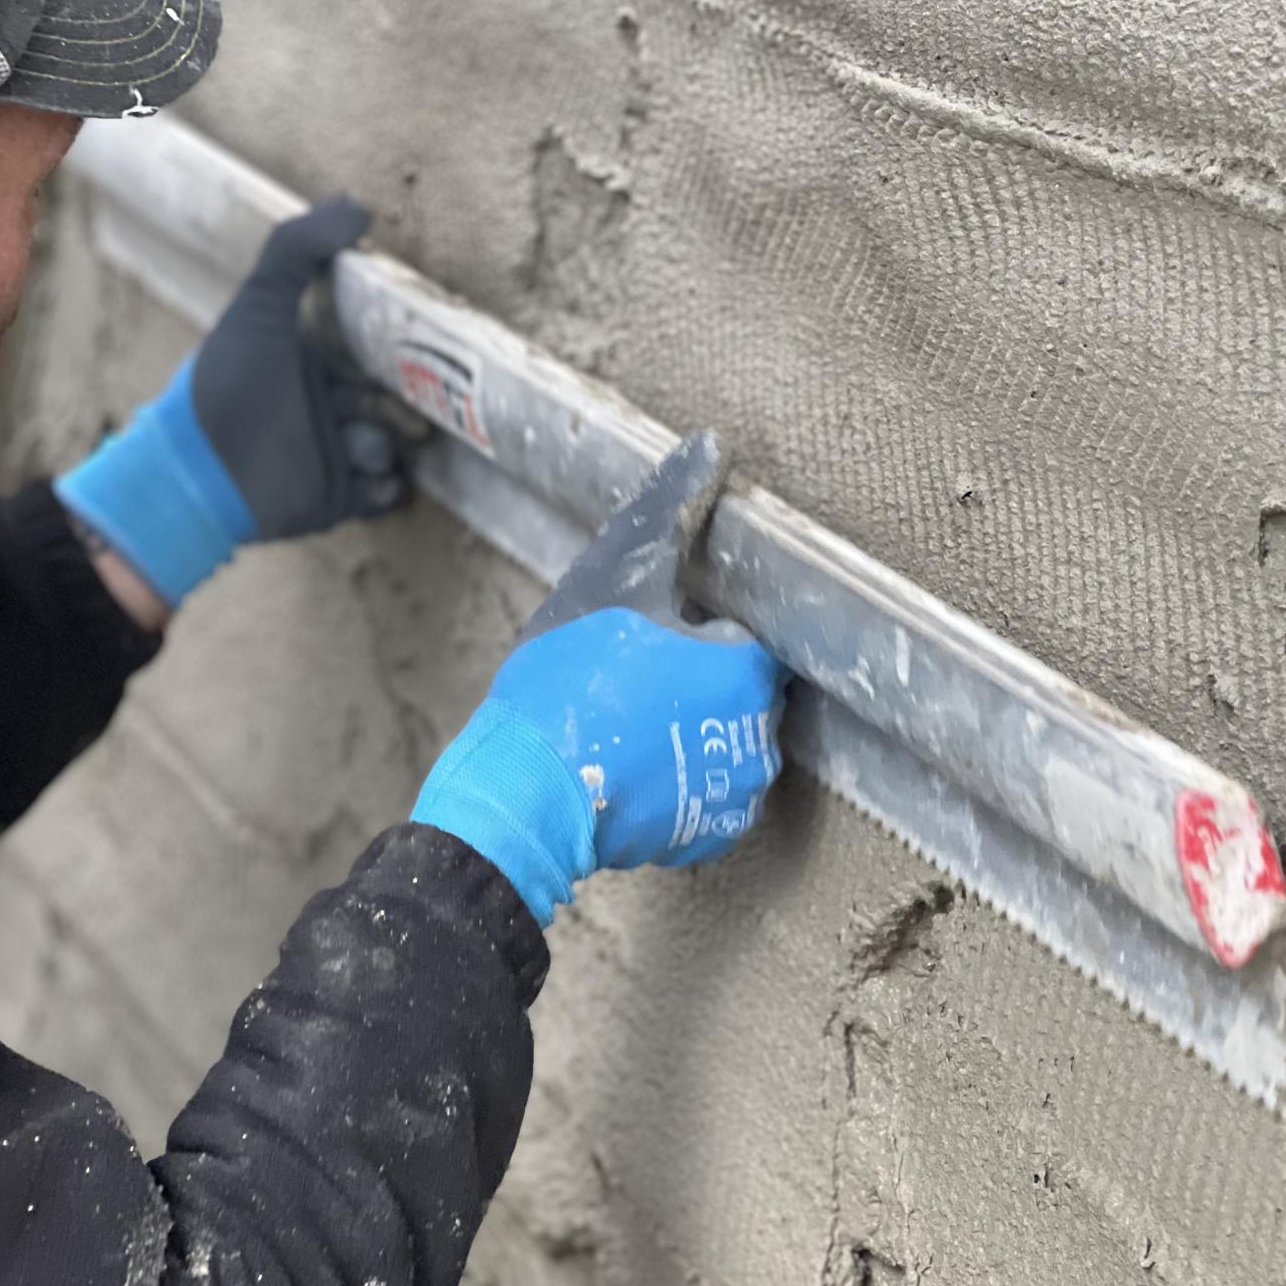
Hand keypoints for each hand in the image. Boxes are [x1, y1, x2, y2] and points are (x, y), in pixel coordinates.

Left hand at [54, 197, 413, 606]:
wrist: (201, 472)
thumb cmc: (228, 382)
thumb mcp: (260, 303)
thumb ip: (300, 249)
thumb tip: (360, 205)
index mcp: (310, 359)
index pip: (371, 352)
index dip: (393, 350)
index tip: (411, 346)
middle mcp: (325, 405)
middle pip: (392, 400)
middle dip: (399, 402)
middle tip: (382, 402)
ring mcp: (334, 453)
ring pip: (392, 447)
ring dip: (382, 445)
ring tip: (356, 446)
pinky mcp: (338, 500)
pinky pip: (386, 494)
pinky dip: (386, 487)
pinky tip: (368, 479)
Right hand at [412, 436, 788, 925]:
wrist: (524, 791)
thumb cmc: (566, 681)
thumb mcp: (615, 579)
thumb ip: (668, 514)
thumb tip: (711, 447)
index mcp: (746, 668)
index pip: (745, 638)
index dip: (698, 634)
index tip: (657, 641)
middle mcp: (761, 734)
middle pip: (744, 692)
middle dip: (701, 684)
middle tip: (637, 683)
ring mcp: (739, 794)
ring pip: (730, 744)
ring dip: (694, 733)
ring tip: (632, 728)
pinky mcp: (712, 838)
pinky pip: (711, 796)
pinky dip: (683, 783)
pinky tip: (638, 769)